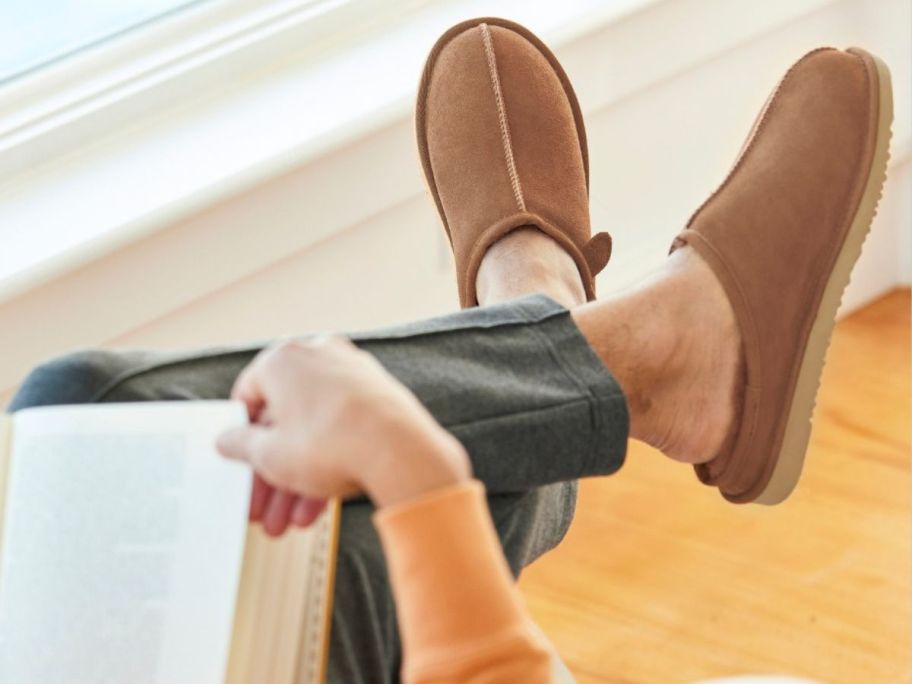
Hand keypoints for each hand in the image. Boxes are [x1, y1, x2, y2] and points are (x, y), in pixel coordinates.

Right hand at [216, 336, 469, 535]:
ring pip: (313, 430)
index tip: (240, 461)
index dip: (240, 435)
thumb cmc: (330, 443)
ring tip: (289, 520)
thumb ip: (239, 445)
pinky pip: (342, 429)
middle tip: (263, 508)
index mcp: (283, 359)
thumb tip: (227, 439)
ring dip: (297, 479)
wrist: (400, 450)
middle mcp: (318, 356)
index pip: (248, 395)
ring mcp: (351, 374)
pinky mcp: (377, 395)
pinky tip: (317, 506)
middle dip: (271, 472)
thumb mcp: (268, 454)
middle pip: (283, 420)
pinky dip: (328, 463)